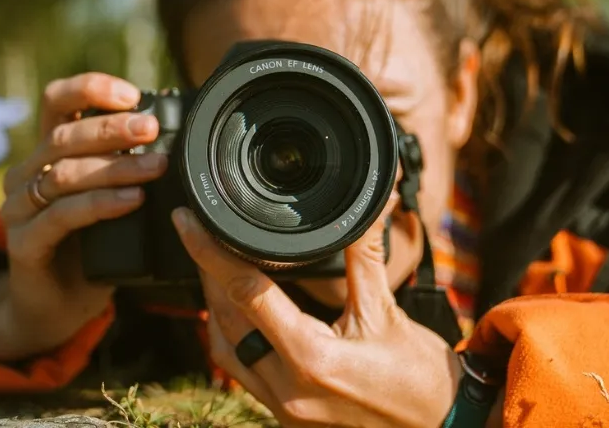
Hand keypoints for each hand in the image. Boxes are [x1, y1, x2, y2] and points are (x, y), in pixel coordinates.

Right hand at [0, 72, 166, 359]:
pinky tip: (131, 201)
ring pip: (64, 174)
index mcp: (45, 153)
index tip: (132, 94)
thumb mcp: (111, 199)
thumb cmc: (90, 247)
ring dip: (115, 167)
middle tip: (152, 128)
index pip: (57, 102)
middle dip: (111, 128)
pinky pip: (61, 216)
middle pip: (62, 136)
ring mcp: (18, 209)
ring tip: (155, 168)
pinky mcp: (23, 244)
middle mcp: (25, 175)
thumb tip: (177, 140)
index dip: (90, 89)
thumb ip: (129, 169)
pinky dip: (100, 204)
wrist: (55, 307)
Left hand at [172, 207, 460, 426]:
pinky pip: (244, 374)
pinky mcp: (289, 419)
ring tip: (216, 270)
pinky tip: (243, 317)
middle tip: (201, 234)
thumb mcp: (389, 311)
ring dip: (217, 310)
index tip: (187, 221)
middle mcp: (288, 389)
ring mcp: (285, 410)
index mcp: (311, 358)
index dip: (209, 252)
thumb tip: (369, 202)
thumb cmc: (421, 381)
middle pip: (225, 320)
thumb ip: (365, 255)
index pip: (244, 292)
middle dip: (208, 276)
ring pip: (227, 351)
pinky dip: (236, 339)